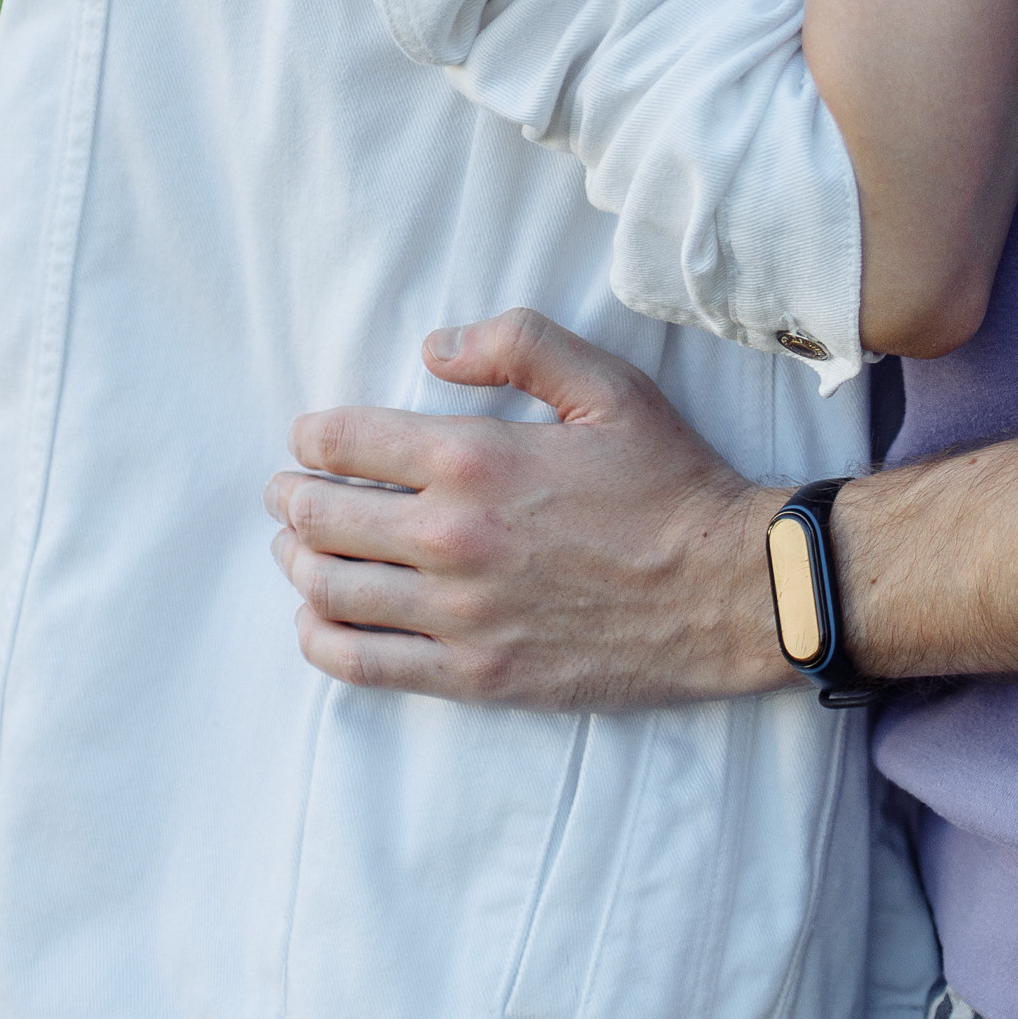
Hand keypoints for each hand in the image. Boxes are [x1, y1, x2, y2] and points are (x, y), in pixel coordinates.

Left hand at [266, 309, 791, 710]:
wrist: (729, 590)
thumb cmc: (671, 482)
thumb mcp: (609, 385)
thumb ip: (518, 343)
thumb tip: (432, 348)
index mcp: (477, 459)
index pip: (346, 443)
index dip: (312, 437)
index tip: (308, 439)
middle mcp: (453, 539)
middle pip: (322, 519)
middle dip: (292, 498)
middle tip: (288, 492)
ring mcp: (459, 616)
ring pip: (330, 591)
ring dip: (297, 563)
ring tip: (297, 549)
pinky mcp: (475, 675)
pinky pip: (362, 665)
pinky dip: (321, 640)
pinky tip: (318, 620)